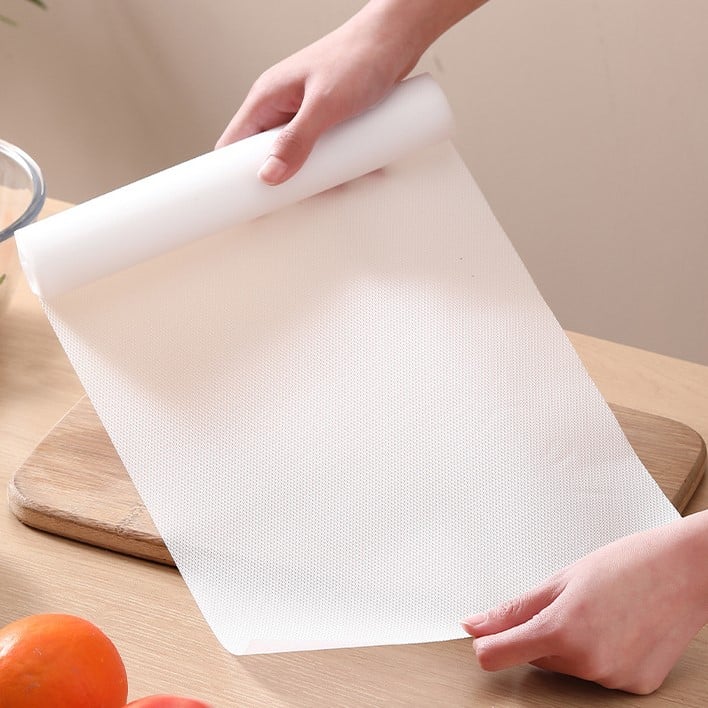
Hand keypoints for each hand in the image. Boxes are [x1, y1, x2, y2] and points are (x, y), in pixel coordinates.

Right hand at [215, 0, 486, 183]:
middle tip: (303, 198)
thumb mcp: (325, 106)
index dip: (233, 176)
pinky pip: (323, 150)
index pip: (234, 144)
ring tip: (342, 181)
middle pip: (267, 157)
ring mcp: (304, 113)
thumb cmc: (358, 57)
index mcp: (267, 98)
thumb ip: (297, 141)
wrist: (396, 39)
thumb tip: (271, 175)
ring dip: (319, 176)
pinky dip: (337, 163)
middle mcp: (281, 107)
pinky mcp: (328, 118)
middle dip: (286, 181)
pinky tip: (357, 169)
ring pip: (299, 157)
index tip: (244, 204)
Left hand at [462, 511, 707, 693]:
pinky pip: (597, 674)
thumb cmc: (625, 564)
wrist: (686, 571)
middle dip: (540, 634)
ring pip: (566, 666)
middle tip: (569, 603)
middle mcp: (588, 664)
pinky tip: (619, 628)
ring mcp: (613, 680)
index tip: (484, 632)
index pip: (496, 656)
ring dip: (570, 645)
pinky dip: (599, 655)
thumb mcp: (560, 580)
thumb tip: (473, 625)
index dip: (486, 644)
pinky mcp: (636, 687)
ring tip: (600, 611)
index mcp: (562, 631)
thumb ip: (512, 610)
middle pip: (535, 657)